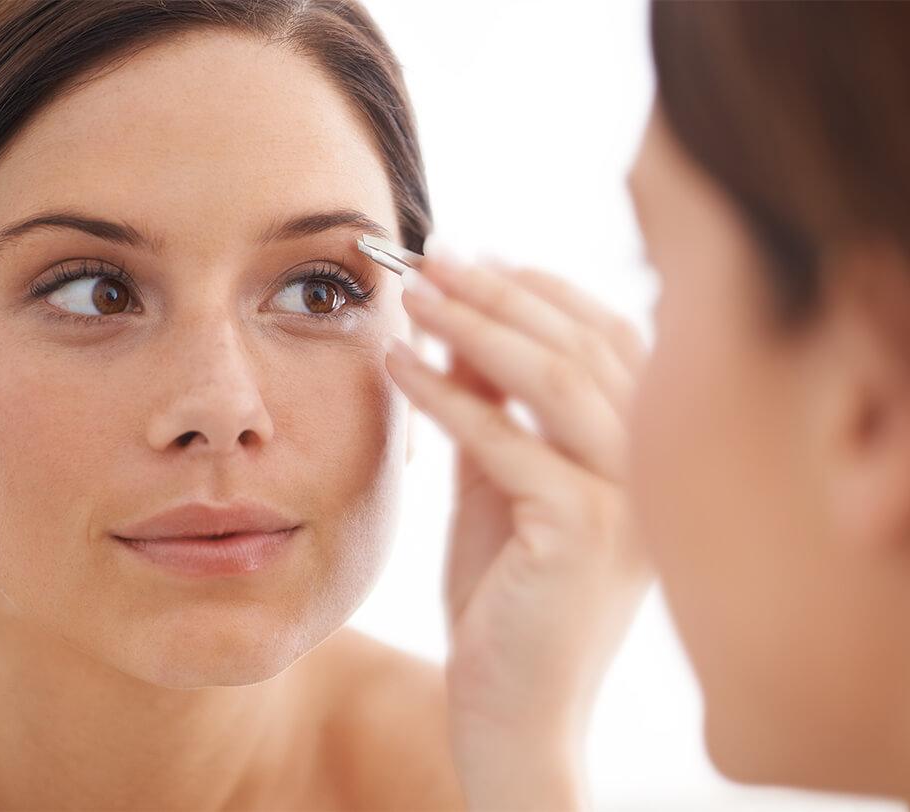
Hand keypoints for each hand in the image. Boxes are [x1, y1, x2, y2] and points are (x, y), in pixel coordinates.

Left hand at [384, 245, 651, 810]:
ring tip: (412, 292)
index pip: (610, 341)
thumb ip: (489, 411)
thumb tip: (453, 330)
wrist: (513, 710)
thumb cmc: (505, 599)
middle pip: (583, 346)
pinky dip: (447, 396)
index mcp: (645, 454)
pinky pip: (506, 440)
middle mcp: (653, 470)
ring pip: (555, 379)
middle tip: (432, 258)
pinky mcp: (584, 532)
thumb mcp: (498, 486)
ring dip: (476, 324)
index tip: (479, 259)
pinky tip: (398, 365)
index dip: (544, 290)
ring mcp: (629, 501)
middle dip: (501, 292)